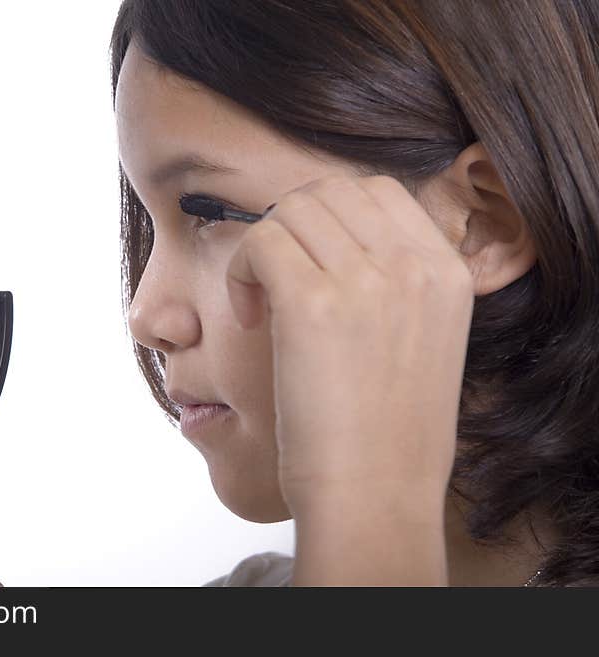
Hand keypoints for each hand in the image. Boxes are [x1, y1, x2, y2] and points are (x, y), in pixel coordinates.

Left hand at [225, 175, 473, 582]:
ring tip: (262, 306)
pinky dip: (241, 270)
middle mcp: (414, 264)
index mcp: (447, 271)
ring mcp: (367, 279)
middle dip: (289, 227)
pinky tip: (249, 317)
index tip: (311, 266)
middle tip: (276, 282)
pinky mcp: (313, 303)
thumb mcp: (423, 341)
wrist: (375, 495)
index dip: (328, 217)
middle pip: (328, 192)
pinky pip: (260, 241)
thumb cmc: (386, 432)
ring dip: (262, 249)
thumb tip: (336, 241)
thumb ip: (396, 283)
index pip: (379, 191)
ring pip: (289, 211)